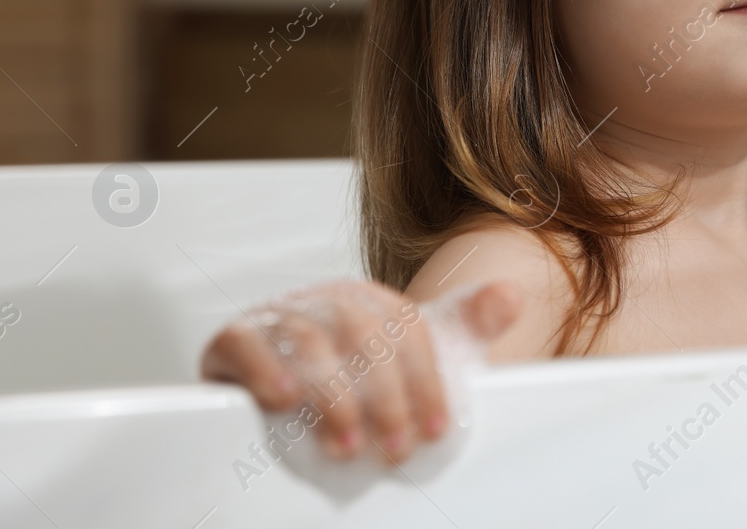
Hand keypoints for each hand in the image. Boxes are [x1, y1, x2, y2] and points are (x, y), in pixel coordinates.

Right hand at [199, 278, 521, 462]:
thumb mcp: (409, 352)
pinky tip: (284, 402)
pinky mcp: (235, 338)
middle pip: (363, 336)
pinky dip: (265, 370)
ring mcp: (279, 316)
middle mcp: (327, 301)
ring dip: (332, 398)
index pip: (408, 330)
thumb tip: (512, 295)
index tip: (435, 428)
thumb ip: (463, 327)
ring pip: (309, 342)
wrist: (274, 382)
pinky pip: (245, 343)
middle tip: (393, 449)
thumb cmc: (349, 375)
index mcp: (372, 300)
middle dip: (385, 398)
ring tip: (346, 446)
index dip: (427, 381)